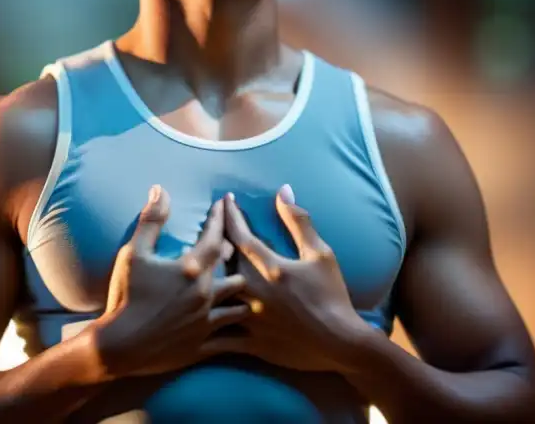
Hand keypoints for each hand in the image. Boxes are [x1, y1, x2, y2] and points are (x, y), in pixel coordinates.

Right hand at [91, 187, 248, 377]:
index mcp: (191, 270)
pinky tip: (245, 330)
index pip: (215, 238)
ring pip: (240, 307)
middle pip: (236, 272)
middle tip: (237, 249)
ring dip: (243, 297)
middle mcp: (205, 295)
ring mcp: (206, 322)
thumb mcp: (133, 253)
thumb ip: (150, 221)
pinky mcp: (202, 345)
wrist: (118, 345)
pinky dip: (239, 332)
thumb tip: (160, 190)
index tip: (225, 205)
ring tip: (247, 292)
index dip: (221, 219)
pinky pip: (231, 339)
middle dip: (237, 260)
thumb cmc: (125, 296)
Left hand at [215, 186, 369, 372]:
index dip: (229, 215)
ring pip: (214, 296)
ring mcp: (249, 318)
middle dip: (212, 243)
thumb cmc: (332, 295)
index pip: (239, 235)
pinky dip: (205, 324)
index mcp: (270, 267)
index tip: (224, 200)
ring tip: (197, 267)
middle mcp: (254, 291)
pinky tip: (194, 316)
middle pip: (220, 262)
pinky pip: (220, 334)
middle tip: (207, 230)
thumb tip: (282, 191)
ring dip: (205, 280)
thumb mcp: (321, 254)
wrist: (340, 343)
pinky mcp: (250, 342)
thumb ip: (299, 222)